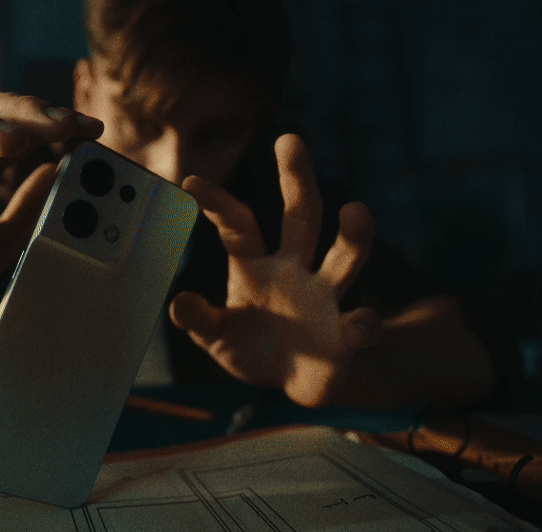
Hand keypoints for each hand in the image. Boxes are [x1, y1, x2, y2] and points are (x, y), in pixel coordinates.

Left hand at [169, 134, 379, 406]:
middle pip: (301, 216)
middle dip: (297, 179)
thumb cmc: (252, 348)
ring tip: (356, 210)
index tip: (190, 182)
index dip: (216, 204)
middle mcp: (295, 268)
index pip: (237, 226)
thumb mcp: (217, 336)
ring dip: (353, 235)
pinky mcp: (350, 331)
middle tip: (289, 139)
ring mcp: (327, 295)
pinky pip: (363, 323)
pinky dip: (364, 324)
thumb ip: (201, 320)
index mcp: (255, 265)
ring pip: (345, 256)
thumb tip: (177, 304)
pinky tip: (356, 328)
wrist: (294, 382)